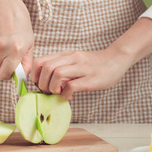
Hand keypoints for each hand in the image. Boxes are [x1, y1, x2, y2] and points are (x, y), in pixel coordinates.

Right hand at [0, 0, 33, 79]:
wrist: (6, 6)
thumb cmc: (21, 26)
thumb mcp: (29, 44)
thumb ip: (26, 62)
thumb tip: (22, 77)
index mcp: (16, 50)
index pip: (5, 74)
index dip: (8, 75)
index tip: (11, 72)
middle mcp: (3, 47)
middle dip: (3, 67)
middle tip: (9, 59)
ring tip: (6, 44)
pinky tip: (0, 37)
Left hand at [30, 17, 151, 99]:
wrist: (116, 59)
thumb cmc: (93, 64)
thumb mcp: (75, 61)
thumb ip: (62, 68)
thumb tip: (47, 84)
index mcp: (66, 55)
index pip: (41, 61)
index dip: (35, 74)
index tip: (38, 83)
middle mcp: (72, 59)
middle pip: (47, 68)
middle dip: (42, 83)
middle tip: (48, 91)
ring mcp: (82, 68)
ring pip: (57, 74)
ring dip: (53, 87)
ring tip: (58, 93)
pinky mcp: (91, 79)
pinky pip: (72, 86)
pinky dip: (66, 94)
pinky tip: (69, 96)